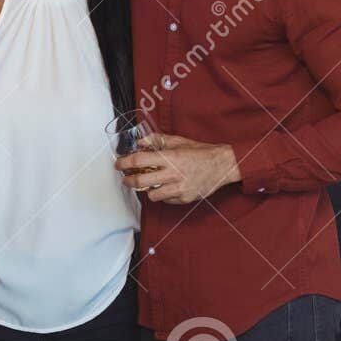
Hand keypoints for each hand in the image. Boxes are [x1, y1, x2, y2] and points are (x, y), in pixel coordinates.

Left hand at [116, 134, 239, 203]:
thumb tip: (141, 142)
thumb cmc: (200, 152)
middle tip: (126, 179)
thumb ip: (158, 140)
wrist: (221, 165)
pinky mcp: (184, 199)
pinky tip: (166, 187)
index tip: (119, 164)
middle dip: (128, 181)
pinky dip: (163, 195)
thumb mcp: (178, 141)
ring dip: (147, 189)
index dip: (125, 163)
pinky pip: (166, 200)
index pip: (139, 161)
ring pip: (152, 195)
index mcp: (170, 158)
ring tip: (148, 184)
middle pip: (140, 181)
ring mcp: (179, 189)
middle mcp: (172, 174)